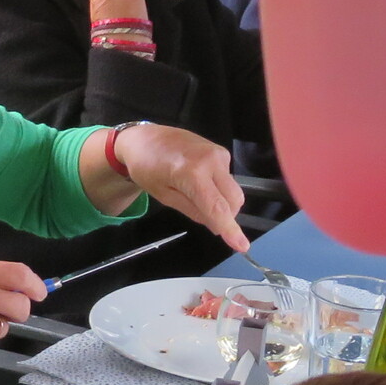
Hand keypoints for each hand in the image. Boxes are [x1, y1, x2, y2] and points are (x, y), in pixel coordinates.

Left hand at [109, 122, 249, 250]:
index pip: (217, 208)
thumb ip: (193, 211)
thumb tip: (217, 225)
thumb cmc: (147, 169)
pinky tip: (199, 181)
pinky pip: (227, 178)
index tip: (242, 246)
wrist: (144, 138)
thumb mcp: (165, 197)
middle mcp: (212, 161)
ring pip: (233, 190)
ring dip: (223, 201)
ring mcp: (219, 154)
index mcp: (193, 174)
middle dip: (226, 216)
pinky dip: (219, 187)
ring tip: (196, 194)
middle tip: (206, 219)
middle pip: (234, 200)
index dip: (230, 229)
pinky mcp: (221, 151)